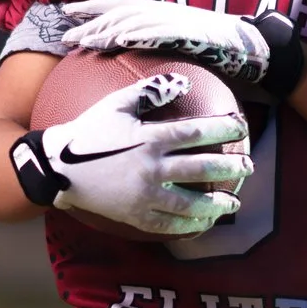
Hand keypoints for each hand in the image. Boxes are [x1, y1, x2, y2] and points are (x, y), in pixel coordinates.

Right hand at [30, 71, 251, 235]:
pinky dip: (188, 225)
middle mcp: (151, 168)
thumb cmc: (88, 131)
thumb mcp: (116, 104)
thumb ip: (150, 91)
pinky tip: (202, 224)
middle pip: (202, 168)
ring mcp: (144, 195)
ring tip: (233, 203)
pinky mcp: (134, 215)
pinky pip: (167, 224)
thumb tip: (183, 82)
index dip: (224, 129)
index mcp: (150, 138)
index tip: (240, 127)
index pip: (197, 132)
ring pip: (190, 202)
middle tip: (248, 167)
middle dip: (230, 167)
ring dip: (216, 203)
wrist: (58, 167)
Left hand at [60, 0, 271, 84]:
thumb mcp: (181, 42)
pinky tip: (121, 39)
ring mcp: (174, 20)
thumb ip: (157, 43)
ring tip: (85, 40)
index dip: (93, 9)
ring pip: (133, 20)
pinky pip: (158, 31)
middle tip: (66, 32)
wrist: (249, 45)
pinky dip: (138, 33)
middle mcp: (162, 12)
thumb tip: (134, 56)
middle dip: (90, 19)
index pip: (119, 6)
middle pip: (118, 10)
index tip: (68, 15)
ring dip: (107, 29)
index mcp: (158, 12)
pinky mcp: (187, 31)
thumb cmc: (216, 48)